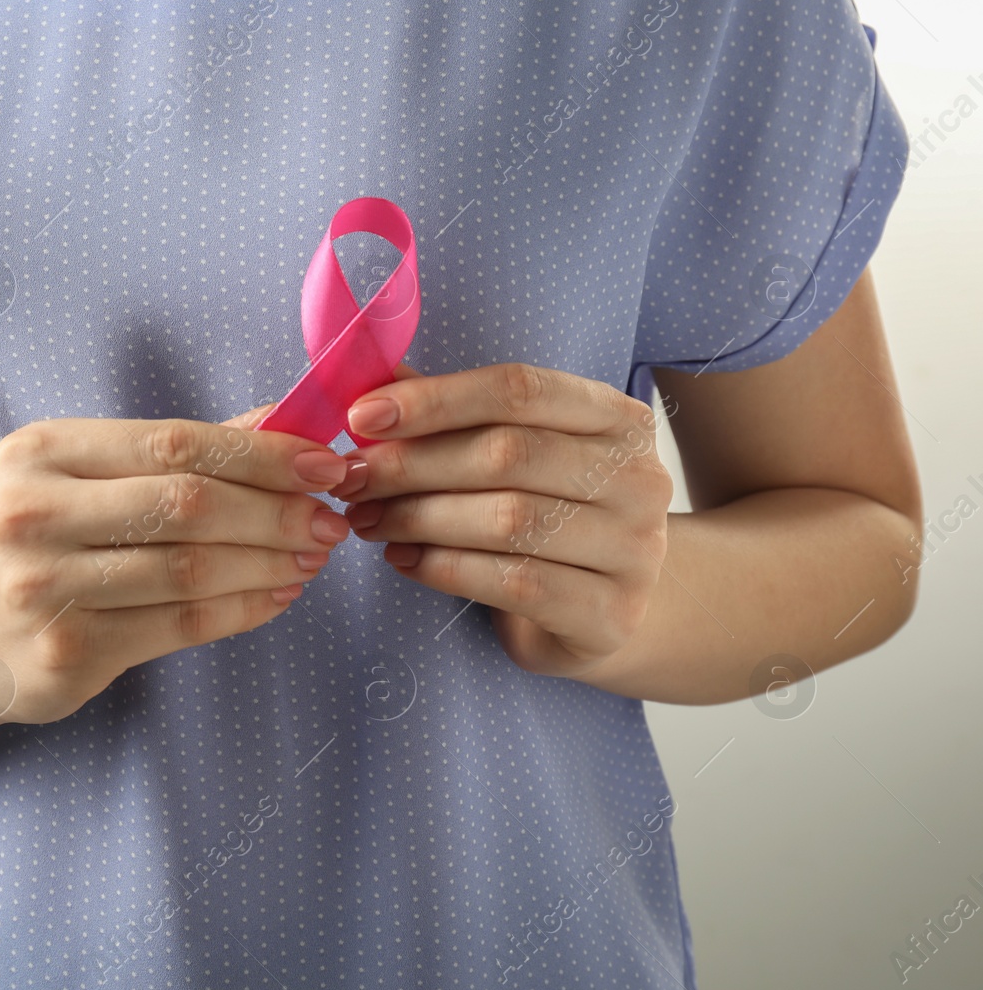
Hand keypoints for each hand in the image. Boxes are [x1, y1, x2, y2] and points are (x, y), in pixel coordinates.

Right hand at [0, 413, 350, 723]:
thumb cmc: (49, 542)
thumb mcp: (93, 478)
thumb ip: (183, 451)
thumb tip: (286, 418)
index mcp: (40, 451)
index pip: (173, 443)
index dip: (261, 453)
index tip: (324, 464)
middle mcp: (32, 514)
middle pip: (185, 505)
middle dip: (275, 512)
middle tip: (330, 521)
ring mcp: (43, 588)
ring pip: (189, 570)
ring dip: (269, 563)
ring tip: (312, 558)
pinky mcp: (66, 652)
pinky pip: (180, 625)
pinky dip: (244, 609)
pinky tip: (278, 595)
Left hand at [334, 363, 673, 676]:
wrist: (608, 611)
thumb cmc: (548, 515)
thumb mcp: (514, 454)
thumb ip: (453, 415)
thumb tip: (373, 375)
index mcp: (618, 418)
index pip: (521, 389)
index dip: (436, 399)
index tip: (362, 416)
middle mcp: (639, 477)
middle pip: (509, 454)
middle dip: (413, 465)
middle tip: (351, 479)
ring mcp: (634, 549)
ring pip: (508, 520)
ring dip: (419, 518)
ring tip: (367, 521)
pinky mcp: (612, 614)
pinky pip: (514, 582)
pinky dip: (445, 568)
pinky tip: (404, 560)